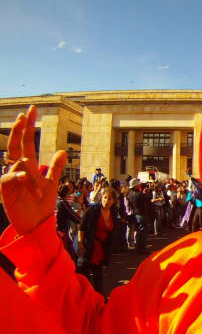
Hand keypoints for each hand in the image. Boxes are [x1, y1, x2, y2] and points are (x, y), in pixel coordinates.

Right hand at [0, 106, 66, 234]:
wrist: (36, 223)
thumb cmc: (41, 204)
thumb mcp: (52, 183)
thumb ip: (56, 167)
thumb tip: (63, 150)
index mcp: (28, 166)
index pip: (26, 141)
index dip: (28, 126)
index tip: (31, 110)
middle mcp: (17, 169)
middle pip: (16, 145)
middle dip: (20, 130)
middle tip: (25, 114)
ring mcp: (11, 179)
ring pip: (15, 161)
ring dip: (28, 167)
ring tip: (37, 184)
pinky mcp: (6, 191)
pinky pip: (10, 178)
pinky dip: (19, 177)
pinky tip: (27, 178)